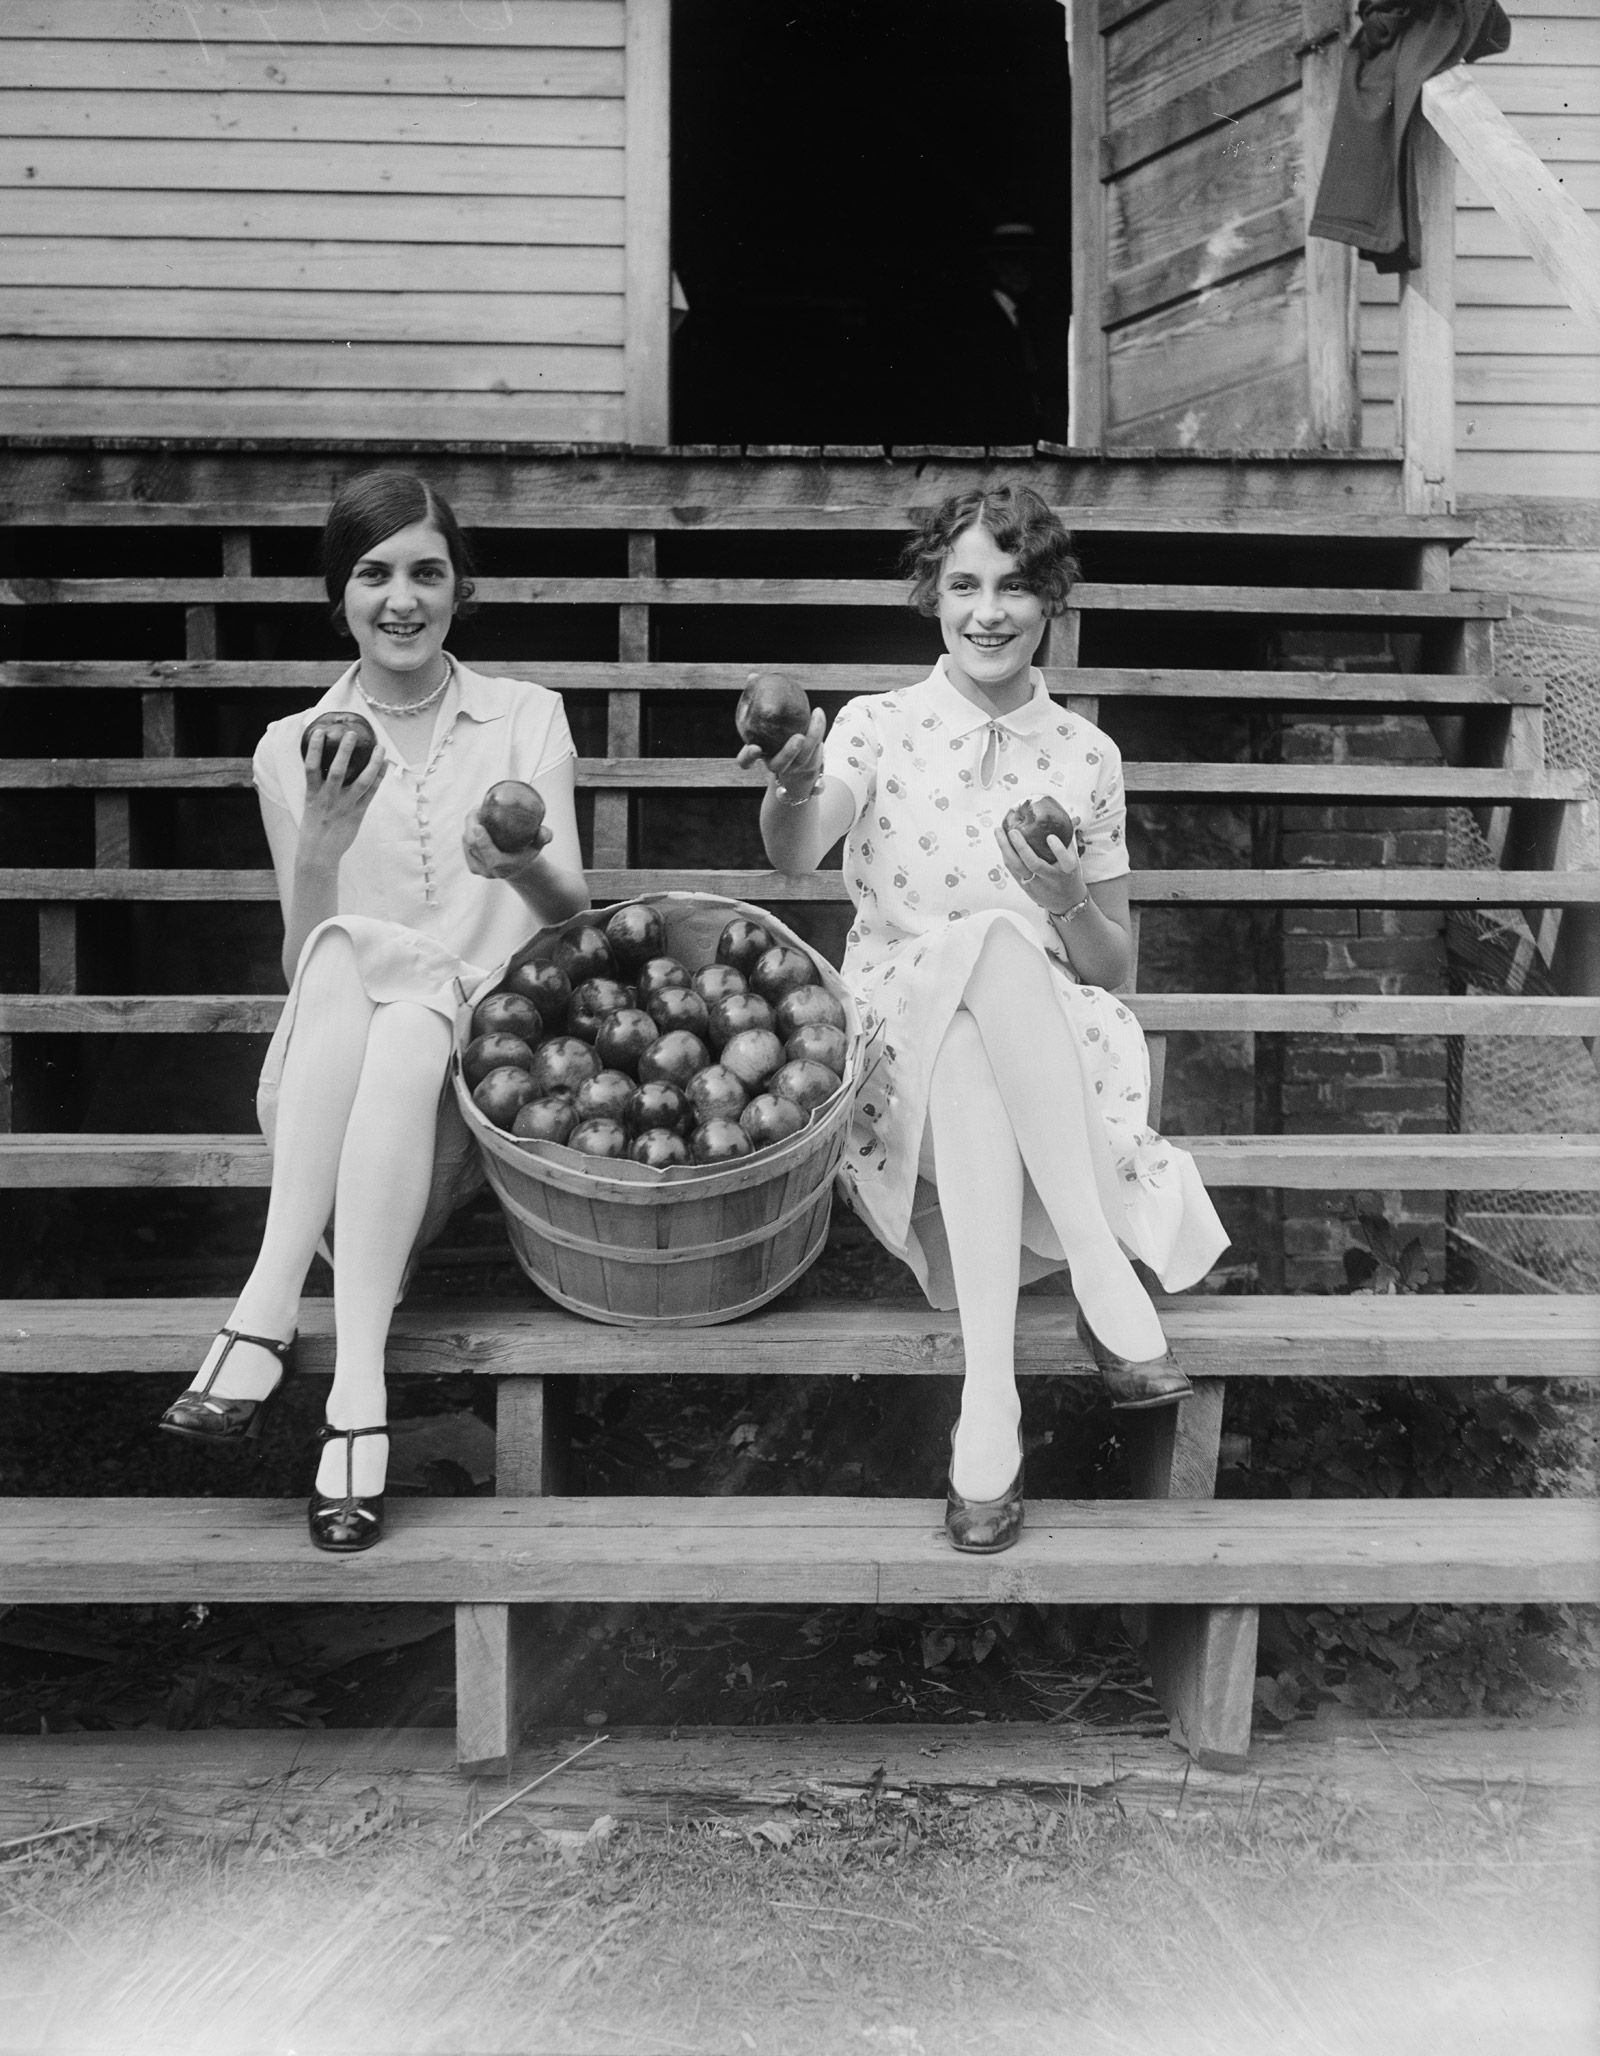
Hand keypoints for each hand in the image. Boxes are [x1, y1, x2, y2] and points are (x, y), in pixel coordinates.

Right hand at [300, 730, 387, 864]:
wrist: (318, 854)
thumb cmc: (313, 828)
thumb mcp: (309, 805)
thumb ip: (316, 788)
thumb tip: (320, 768)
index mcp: (312, 794)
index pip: (311, 766)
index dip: (316, 748)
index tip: (320, 732)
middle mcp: (328, 798)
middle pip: (338, 770)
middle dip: (344, 751)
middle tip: (351, 733)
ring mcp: (344, 806)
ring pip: (360, 781)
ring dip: (371, 763)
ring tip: (379, 747)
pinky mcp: (357, 814)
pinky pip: (370, 793)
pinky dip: (378, 778)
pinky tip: (384, 765)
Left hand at [463, 805, 552, 883]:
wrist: (516, 867)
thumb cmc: (527, 851)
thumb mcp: (537, 844)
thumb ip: (543, 837)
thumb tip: (544, 832)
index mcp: (504, 868)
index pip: (491, 858)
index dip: (483, 842)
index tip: (479, 825)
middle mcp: (489, 871)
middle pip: (473, 845)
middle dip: (472, 824)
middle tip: (479, 808)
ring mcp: (479, 869)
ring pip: (467, 843)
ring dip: (470, 825)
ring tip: (479, 812)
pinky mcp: (472, 866)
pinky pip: (465, 845)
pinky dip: (468, 831)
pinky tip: (475, 823)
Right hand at [737, 706, 826, 801]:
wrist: (797, 756)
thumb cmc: (775, 731)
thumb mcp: (765, 718)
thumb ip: (758, 701)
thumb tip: (753, 677)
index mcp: (759, 755)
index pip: (746, 761)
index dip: (749, 757)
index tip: (754, 747)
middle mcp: (775, 764)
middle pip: (779, 765)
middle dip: (789, 752)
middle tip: (799, 737)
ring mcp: (792, 767)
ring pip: (803, 757)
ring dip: (813, 736)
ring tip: (816, 715)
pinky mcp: (808, 765)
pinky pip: (815, 750)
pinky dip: (818, 731)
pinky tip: (818, 715)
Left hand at [996, 820, 1089, 917]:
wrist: (1066, 902)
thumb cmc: (1069, 876)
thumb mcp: (1074, 860)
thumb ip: (1068, 840)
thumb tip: (1070, 817)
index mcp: (1067, 870)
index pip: (1064, 859)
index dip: (1058, 849)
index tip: (1050, 837)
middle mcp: (1050, 878)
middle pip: (1033, 864)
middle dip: (1021, 847)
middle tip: (1013, 831)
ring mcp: (1036, 883)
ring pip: (1017, 867)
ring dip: (1005, 848)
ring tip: (998, 831)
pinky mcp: (1025, 886)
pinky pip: (1012, 870)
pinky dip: (1006, 855)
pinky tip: (1001, 842)